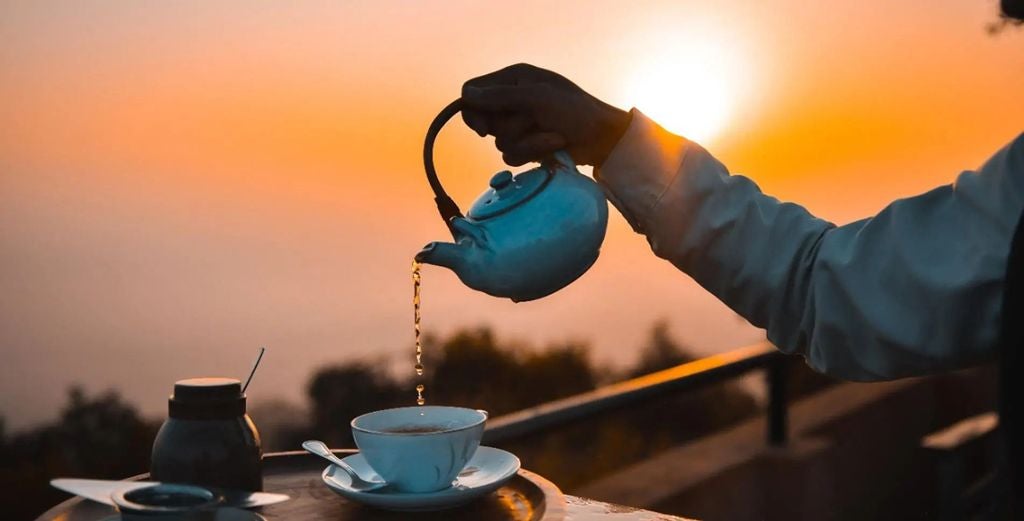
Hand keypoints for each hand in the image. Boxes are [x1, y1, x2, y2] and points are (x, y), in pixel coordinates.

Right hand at [461, 64, 630, 166]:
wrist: (602, 138)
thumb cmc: (575, 111)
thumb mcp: (537, 98)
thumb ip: (501, 96)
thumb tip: (467, 95)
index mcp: (513, 78)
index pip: (472, 92)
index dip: (472, 111)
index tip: (483, 128)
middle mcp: (512, 99)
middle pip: (483, 121)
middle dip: (509, 127)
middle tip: (532, 122)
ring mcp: (519, 124)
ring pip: (500, 142)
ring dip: (528, 142)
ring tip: (552, 135)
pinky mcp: (526, 146)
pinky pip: (511, 156)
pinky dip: (533, 153)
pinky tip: (553, 146)